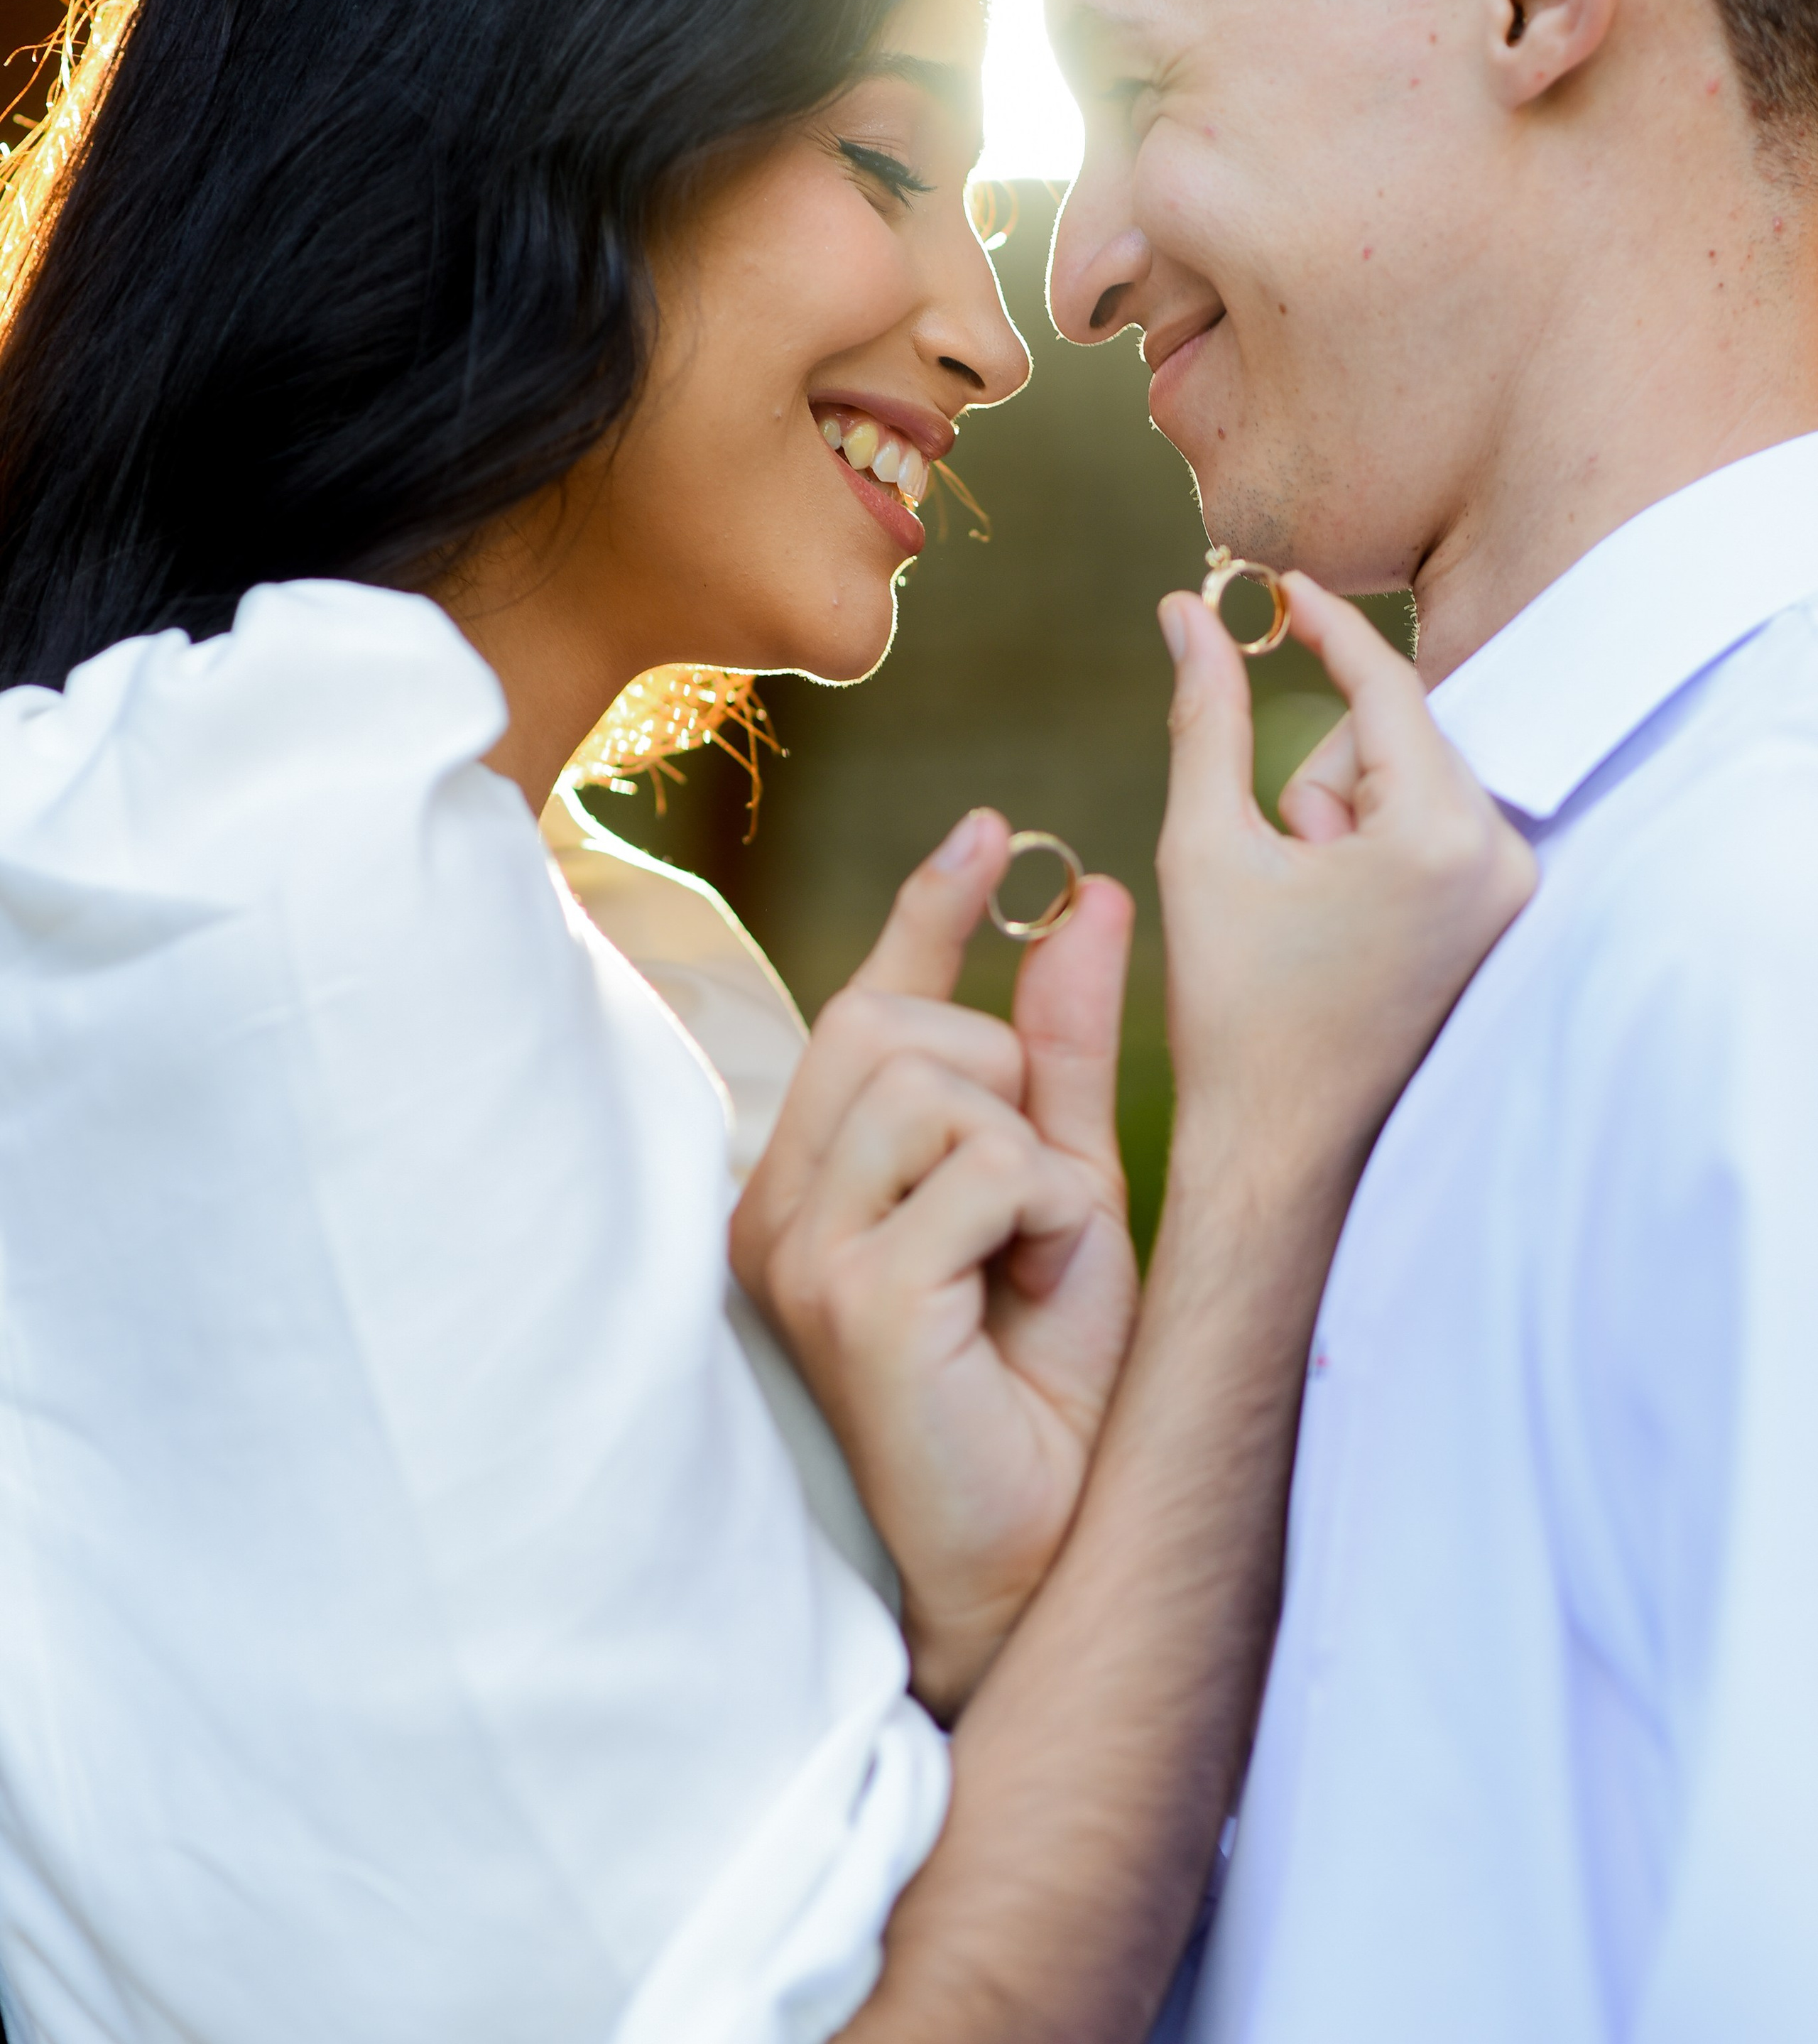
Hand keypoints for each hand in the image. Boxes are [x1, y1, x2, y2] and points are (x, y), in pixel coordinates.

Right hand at [730, 813, 1137, 1719]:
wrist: (1044, 1553)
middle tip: (1030, 1206)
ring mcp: (797, 1248)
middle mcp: (778, 1203)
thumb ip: (1060, 1054)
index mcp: (818, 1179)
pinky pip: (977, 1166)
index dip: (928, 911)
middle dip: (1002, 1084)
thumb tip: (1085, 902)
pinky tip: (1024, 1295)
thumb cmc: (1045, 1388)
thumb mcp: (1066, 1190)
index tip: (983, 827)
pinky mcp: (847, 1294)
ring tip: (1027, 1258)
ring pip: (933, 1081)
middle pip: (895, 1028)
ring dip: (1027, 1157)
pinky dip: (1040, 1213)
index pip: (863, 1006)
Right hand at [1157, 574, 1534, 1212]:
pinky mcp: (1506, 926)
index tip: (1273, 584)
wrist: (1283, 1150)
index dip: (1323, 624)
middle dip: (1320, 777)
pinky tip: (1336, 926)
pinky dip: (1373, 850)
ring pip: (1410, 782)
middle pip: (1396, 735)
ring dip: (1341, 818)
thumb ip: (1203, 713)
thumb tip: (1186, 611)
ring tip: (1303, 911)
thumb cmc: (1234, 1009)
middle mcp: (1503, 860)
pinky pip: (1434, 832)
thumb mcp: (1202, 845)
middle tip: (1276, 862)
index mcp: (1437, 836)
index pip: (1385, 683)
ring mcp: (1515, 898)